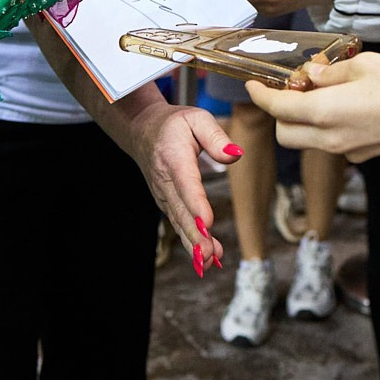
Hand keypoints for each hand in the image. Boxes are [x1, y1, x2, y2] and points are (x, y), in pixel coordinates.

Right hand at [126, 98, 238, 269]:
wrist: (143, 130)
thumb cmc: (175, 125)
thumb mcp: (197, 118)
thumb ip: (216, 137)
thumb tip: (236, 154)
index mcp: (174, 157)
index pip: (186, 183)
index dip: (196, 203)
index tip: (207, 222)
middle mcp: (165, 180)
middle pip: (181, 210)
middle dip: (195, 235)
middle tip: (210, 255)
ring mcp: (163, 194)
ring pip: (179, 222)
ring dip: (194, 244)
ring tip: (211, 261)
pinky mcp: (166, 203)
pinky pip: (179, 223)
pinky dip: (190, 242)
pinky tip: (206, 257)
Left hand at [247, 52, 379, 160]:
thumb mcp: (368, 65)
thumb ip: (333, 72)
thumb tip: (311, 75)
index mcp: (326, 112)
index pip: (278, 109)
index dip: (261, 96)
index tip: (253, 84)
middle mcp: (331, 138)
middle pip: (285, 134)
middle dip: (279, 113)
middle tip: (290, 88)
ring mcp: (347, 150)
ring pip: (308, 141)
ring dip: (303, 121)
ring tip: (322, 92)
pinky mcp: (364, 155)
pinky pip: (332, 143)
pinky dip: (327, 127)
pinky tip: (347, 105)